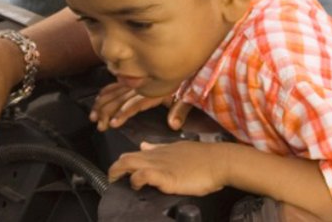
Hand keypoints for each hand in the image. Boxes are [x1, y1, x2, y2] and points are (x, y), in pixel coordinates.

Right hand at [90, 82, 192, 131]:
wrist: (186, 64)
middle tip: (99, 124)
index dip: (122, 113)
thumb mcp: (187, 97)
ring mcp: (134, 83)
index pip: (134, 104)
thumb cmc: (186, 83)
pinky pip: (115, 85)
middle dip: (106, 112)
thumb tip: (173, 124)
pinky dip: (105, 92)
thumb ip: (180, 111)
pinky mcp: (132, 80)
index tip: (113, 123)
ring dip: (102, 104)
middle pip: (119, 99)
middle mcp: (139, 87)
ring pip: (114, 93)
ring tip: (93, 116)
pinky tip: (98, 99)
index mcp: (152, 92)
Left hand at [108, 141, 228, 196]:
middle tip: (112, 182)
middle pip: (125, 158)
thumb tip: (144, 145)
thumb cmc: (202, 157)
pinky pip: (143, 174)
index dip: (121, 165)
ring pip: (129, 163)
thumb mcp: (176, 148)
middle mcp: (155, 156)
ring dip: (118, 173)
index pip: (131, 155)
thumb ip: (158, 148)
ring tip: (117, 184)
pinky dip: (135, 180)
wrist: (219, 161)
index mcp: (157, 151)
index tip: (118, 175)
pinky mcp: (166, 176)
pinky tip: (137, 185)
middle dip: (114, 170)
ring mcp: (160, 165)